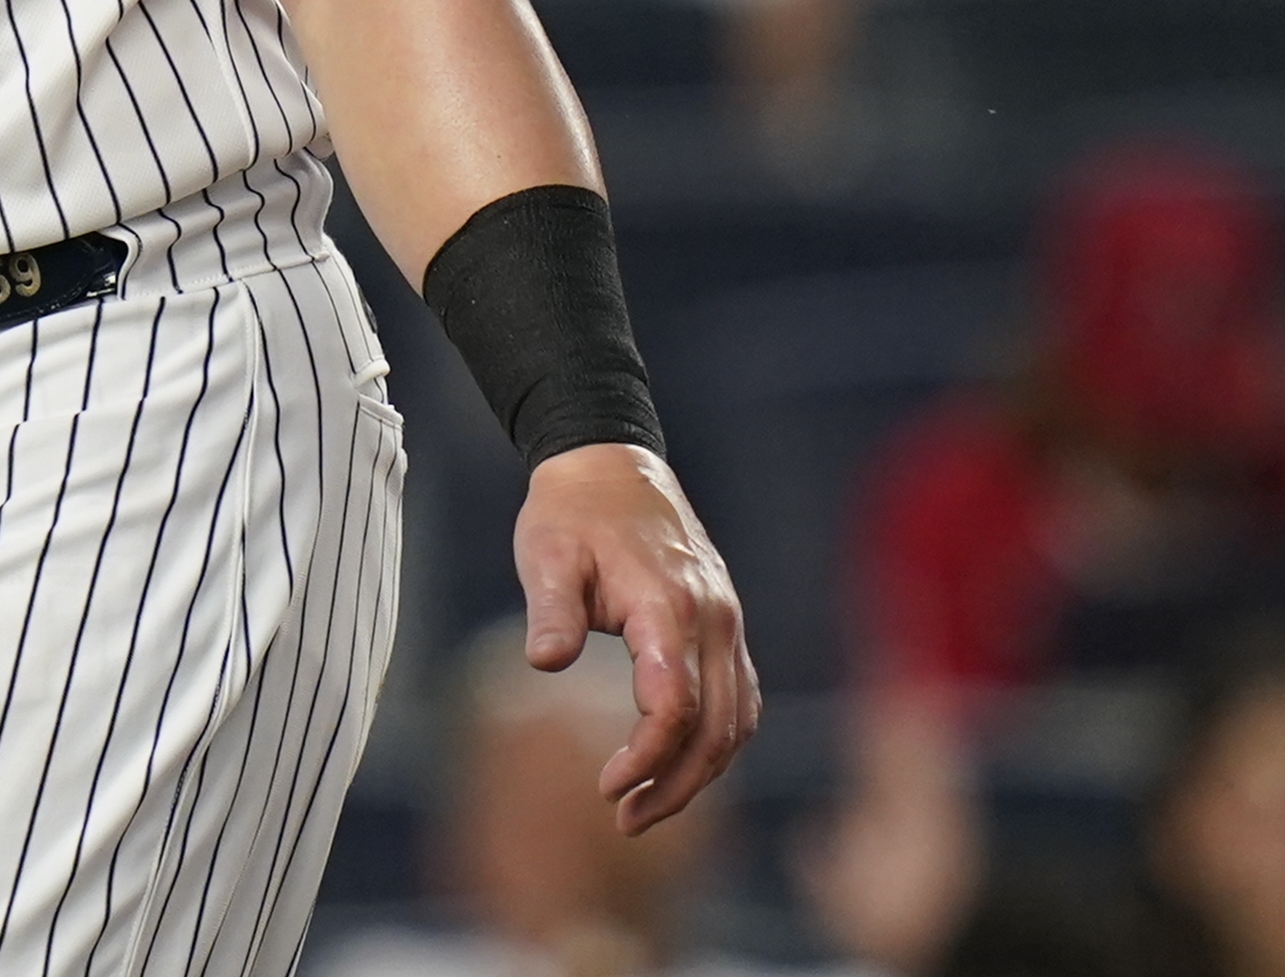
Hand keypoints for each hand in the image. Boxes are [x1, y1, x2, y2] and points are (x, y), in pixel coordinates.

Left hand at [516, 443, 756, 832]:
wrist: (612, 463)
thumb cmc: (571, 512)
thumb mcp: (545, 554)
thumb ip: (551, 610)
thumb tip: (545, 662)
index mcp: (668, 605)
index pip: (674, 704)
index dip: (646, 756)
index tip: (607, 787)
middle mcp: (713, 619)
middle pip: (716, 727)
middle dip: (676, 784)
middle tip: (626, 820)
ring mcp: (728, 623)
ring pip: (736, 719)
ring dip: (701, 771)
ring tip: (646, 807)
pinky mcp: (726, 626)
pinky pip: (739, 697)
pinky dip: (718, 740)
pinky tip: (680, 764)